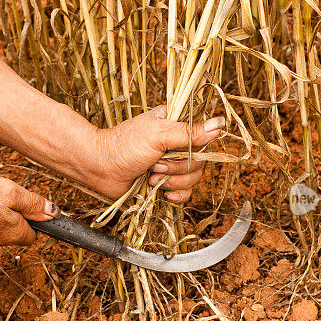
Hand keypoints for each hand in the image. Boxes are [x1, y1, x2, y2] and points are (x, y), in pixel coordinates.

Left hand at [90, 106, 224, 202]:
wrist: (100, 169)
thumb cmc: (124, 146)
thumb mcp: (157, 134)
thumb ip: (188, 132)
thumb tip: (219, 124)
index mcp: (176, 125)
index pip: (204, 137)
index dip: (195, 148)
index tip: (176, 149)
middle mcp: (177, 144)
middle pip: (200, 161)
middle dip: (178, 168)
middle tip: (155, 164)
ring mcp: (172, 165)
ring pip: (194, 178)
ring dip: (173, 181)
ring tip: (151, 176)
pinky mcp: (166, 184)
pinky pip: (186, 193)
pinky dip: (177, 195)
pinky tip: (163, 193)